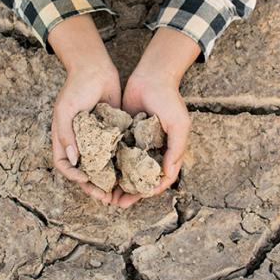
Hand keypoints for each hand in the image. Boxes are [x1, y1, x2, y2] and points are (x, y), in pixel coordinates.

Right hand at [48, 14, 120, 203]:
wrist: (96, 68)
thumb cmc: (76, 87)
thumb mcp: (66, 110)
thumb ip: (66, 134)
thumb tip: (72, 160)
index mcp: (64, 138)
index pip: (65, 165)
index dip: (74, 176)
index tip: (87, 180)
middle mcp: (80, 141)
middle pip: (84, 171)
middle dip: (94, 185)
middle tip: (107, 197)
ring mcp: (96, 138)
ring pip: (101, 165)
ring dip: (109, 179)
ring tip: (120, 192)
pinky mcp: (112, 132)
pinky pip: (115, 151)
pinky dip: (120, 163)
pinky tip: (130, 171)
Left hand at [111, 27, 200, 208]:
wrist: (151, 76)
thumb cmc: (169, 99)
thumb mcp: (179, 124)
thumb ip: (175, 149)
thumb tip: (167, 175)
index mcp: (168, 150)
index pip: (160, 178)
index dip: (149, 190)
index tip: (136, 198)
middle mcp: (152, 148)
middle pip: (141, 177)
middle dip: (130, 191)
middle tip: (117, 203)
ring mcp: (137, 141)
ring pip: (127, 167)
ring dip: (119, 181)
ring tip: (106, 193)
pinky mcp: (124, 132)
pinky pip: (117, 151)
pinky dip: (111, 163)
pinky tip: (100, 171)